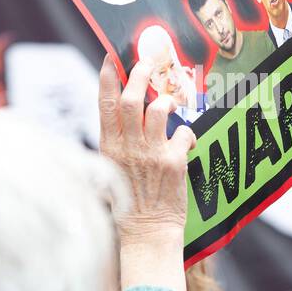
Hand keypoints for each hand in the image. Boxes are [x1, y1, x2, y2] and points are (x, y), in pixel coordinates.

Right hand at [98, 54, 195, 290]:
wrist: (146, 233)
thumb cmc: (129, 202)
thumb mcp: (111, 170)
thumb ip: (117, 143)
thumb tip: (124, 117)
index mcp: (108, 147)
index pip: (103, 104)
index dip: (107, 77)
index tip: (112, 57)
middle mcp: (127, 147)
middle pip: (130, 98)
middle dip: (140, 74)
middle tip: (149, 61)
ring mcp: (150, 153)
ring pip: (159, 108)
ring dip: (168, 99)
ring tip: (171, 101)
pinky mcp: (173, 162)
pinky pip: (184, 132)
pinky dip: (187, 134)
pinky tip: (186, 143)